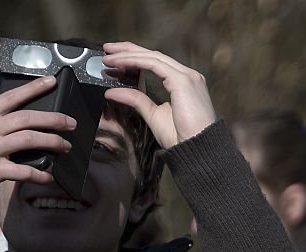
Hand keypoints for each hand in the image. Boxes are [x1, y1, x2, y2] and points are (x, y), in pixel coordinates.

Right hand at [0, 78, 75, 187]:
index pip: (10, 97)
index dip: (33, 89)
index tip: (51, 82)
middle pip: (26, 118)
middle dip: (53, 119)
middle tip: (71, 123)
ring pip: (28, 140)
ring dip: (52, 142)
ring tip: (66, 146)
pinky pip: (24, 171)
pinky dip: (40, 175)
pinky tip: (49, 177)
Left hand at [101, 42, 216, 148]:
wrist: (198, 149)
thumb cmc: (182, 137)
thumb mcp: (153, 115)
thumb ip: (136, 100)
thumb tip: (111, 92)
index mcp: (184, 83)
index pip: (157, 63)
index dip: (135, 57)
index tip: (115, 58)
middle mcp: (188, 76)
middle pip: (154, 55)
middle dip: (129, 50)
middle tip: (108, 48)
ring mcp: (187, 76)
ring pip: (153, 57)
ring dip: (128, 54)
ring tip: (109, 56)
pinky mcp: (182, 80)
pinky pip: (153, 64)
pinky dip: (134, 61)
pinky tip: (119, 63)